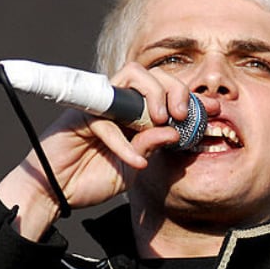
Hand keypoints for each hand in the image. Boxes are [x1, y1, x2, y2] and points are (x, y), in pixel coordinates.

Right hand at [0, 63, 216, 238]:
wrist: (56, 194)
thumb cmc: (93, 178)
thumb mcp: (134, 167)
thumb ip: (153, 149)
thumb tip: (174, 133)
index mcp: (135, 113)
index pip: (165, 91)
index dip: (190, 96)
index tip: (213, 109)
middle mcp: (118, 103)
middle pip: (150, 74)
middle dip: (174, 89)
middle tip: (182, 116)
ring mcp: (98, 106)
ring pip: (131, 78)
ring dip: (153, 96)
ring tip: (163, 123)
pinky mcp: (79, 117)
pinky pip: (108, 122)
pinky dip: (125, 144)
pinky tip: (137, 163)